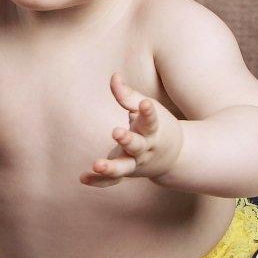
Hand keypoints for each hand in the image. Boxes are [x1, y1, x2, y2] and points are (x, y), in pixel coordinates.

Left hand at [80, 72, 183, 187]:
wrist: (175, 156)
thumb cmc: (158, 126)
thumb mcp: (149, 109)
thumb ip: (129, 95)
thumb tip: (114, 76)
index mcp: (153, 131)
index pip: (151, 120)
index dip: (148, 112)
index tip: (145, 103)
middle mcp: (145, 149)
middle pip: (137, 147)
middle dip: (128, 140)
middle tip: (116, 132)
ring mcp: (136, 163)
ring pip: (124, 168)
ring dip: (111, 168)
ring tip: (97, 165)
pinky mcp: (127, 172)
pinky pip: (113, 181)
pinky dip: (99, 181)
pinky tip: (83, 178)